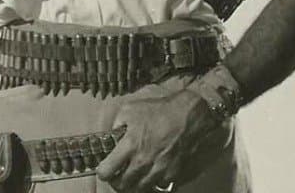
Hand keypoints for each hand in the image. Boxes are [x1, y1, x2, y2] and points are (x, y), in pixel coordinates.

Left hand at [95, 90, 223, 191]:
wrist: (191, 116)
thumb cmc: (161, 110)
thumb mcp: (131, 109)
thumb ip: (117, 124)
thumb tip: (111, 135)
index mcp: (130, 145)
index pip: (106, 171)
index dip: (102, 172)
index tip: (104, 169)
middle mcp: (143, 162)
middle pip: (122, 185)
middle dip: (116, 181)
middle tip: (117, 175)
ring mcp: (159, 170)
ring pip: (140, 189)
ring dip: (134, 184)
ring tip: (133, 175)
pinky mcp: (173, 174)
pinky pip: (159, 185)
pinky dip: (153, 182)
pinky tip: (152, 172)